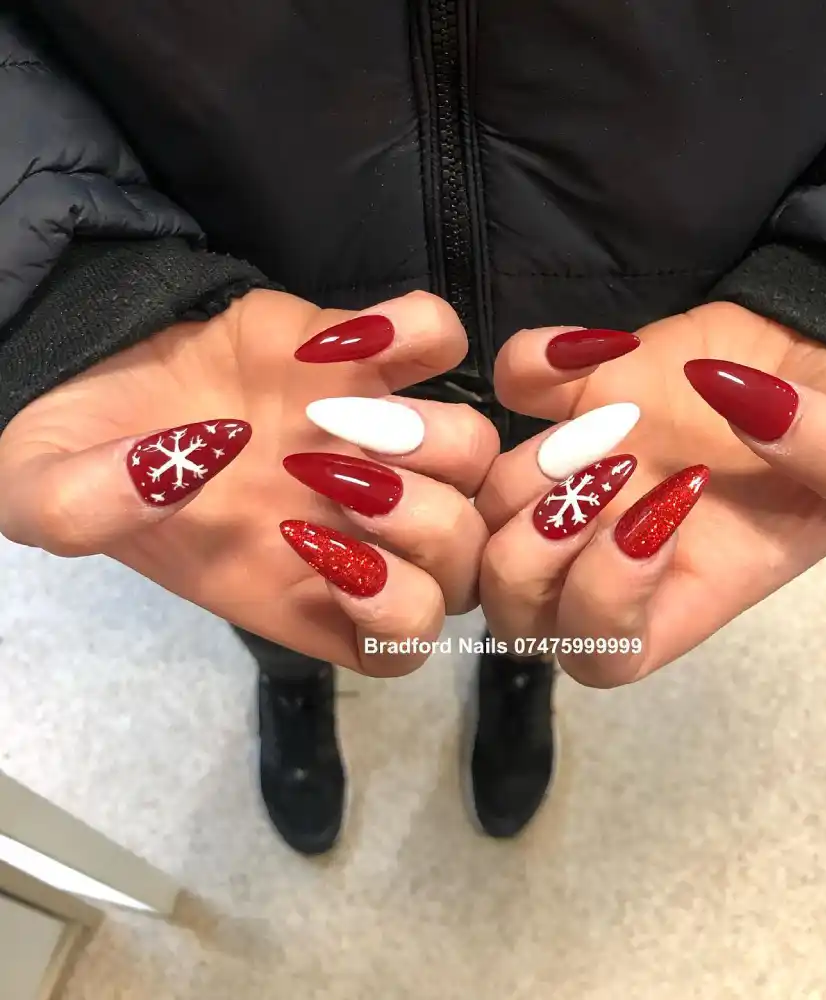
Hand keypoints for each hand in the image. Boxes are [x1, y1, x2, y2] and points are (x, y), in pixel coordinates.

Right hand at [0, 290, 498, 674]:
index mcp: (290, 579)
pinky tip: (350, 340)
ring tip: (330, 411)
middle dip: (421, 522)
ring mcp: (368, 433)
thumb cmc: (76, 450)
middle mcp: (350, 518)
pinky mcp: (361, 353)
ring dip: (427, 438)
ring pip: (474, 457)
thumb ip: (85, 509)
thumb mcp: (43, 497)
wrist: (89, 357)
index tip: (330, 558)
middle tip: (327, 475)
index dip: (397, 615)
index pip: (403, 639)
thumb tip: (172, 468)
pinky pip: (439, 341)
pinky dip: (420, 332)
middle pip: (463, 554)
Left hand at [476, 303, 825, 685]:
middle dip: (535, 547)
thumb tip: (746, 409)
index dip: (600, 607)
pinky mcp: (574, 396)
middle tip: (614, 474)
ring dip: (532, 461)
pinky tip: (596, 350)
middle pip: (512, 603)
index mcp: (687, 587)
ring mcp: (585, 470)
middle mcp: (616, 543)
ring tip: (618, 409)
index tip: (659, 521)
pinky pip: (508, 391)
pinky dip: (530, 365)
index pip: (599, 655)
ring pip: (487, 508)